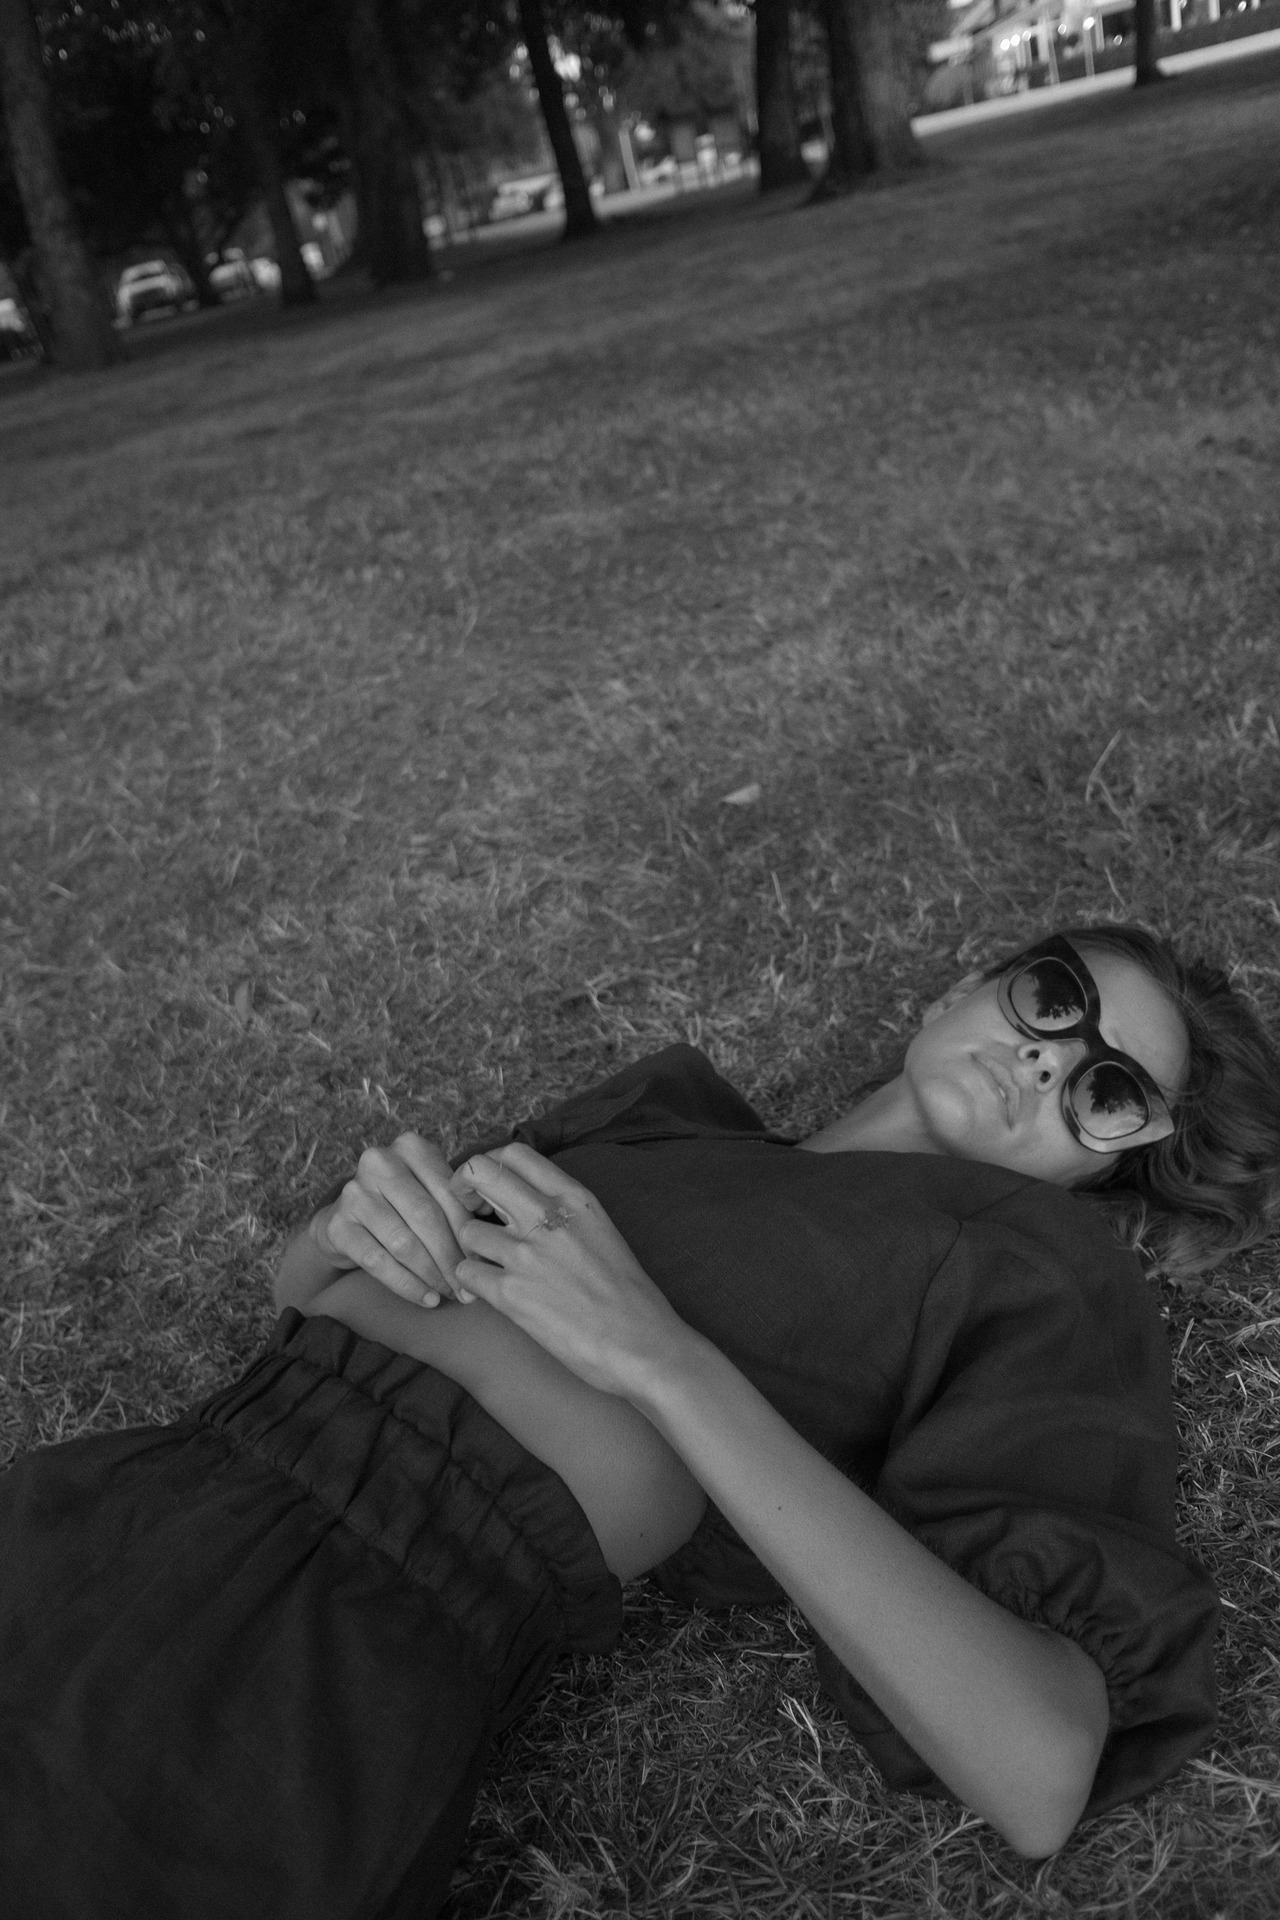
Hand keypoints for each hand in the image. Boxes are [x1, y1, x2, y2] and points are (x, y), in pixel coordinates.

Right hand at [311, 1134, 481, 1306]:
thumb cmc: (402, 1208)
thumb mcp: (430, 1193)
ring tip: (451, 1294)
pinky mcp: (337, 1225)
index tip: (484, 1262)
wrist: (344, 1221)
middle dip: (451, 1257)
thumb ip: (460, 1207)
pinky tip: (426, 1298)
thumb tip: (491, 1246)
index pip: (449, 1194)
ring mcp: (354, 1192)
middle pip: (427, 1217)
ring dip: (432, 1274)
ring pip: (404, 1242)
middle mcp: (379, 1162)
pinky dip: (406, 1284)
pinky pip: (378, 1261)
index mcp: (411, 1147)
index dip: (468, 1232)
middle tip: (469, 1288)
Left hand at [450, 1143, 688, 1398]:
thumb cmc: (627, 1294)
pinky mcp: (510, 1295)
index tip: (488, 1187)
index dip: (490, 1165)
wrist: (641, 1343)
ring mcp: (526, 1255)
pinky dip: (470, 1281)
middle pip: (479, 1174)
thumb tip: (525, 1200)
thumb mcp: (601, 1230)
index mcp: (573, 1198)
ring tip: (486, 1262)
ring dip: (470, 1246)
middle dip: (462, 1188)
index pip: (514, 1153)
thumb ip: (564, 1210)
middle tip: (468, 1210)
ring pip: (466, 1229)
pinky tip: (488, 1291)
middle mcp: (547, 1218)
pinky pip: (465, 1272)